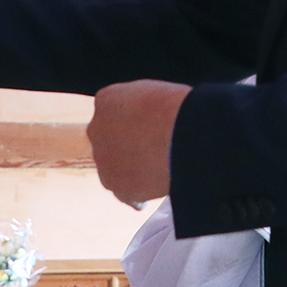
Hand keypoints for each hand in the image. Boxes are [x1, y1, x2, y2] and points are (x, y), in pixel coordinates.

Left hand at [87, 79, 186, 207]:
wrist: (188, 137)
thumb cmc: (180, 109)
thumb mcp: (152, 92)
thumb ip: (136, 105)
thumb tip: (142, 117)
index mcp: (106, 100)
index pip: (110, 113)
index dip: (131, 123)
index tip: (147, 129)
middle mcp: (97, 129)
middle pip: (108, 141)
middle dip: (126, 146)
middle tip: (152, 150)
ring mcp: (104, 160)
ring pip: (113, 168)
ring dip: (130, 170)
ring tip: (158, 171)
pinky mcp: (116, 186)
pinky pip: (124, 193)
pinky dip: (136, 194)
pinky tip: (152, 192)